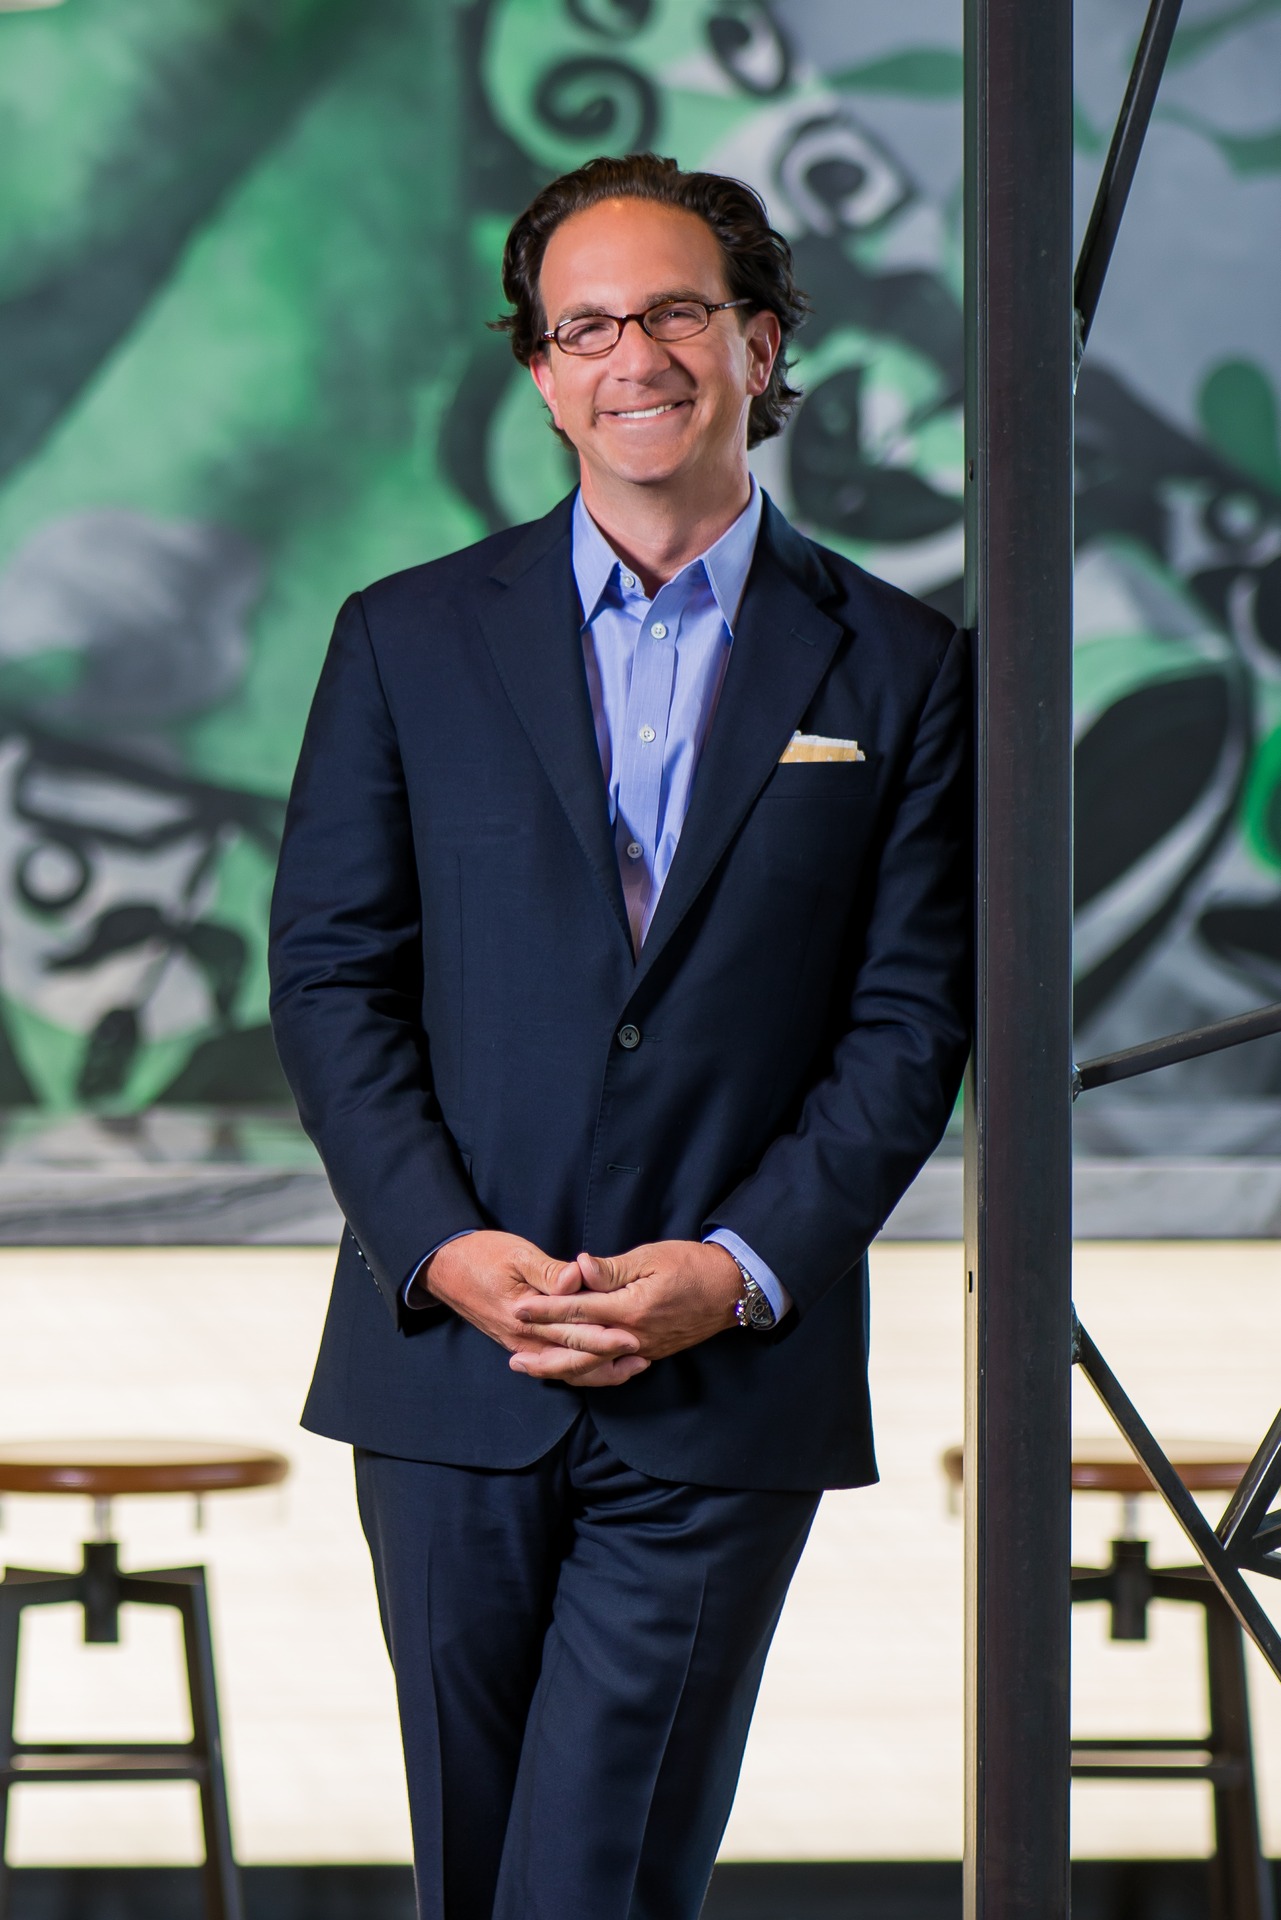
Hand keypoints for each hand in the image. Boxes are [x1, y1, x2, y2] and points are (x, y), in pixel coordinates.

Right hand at [425, 1231, 647, 1385]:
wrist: (445, 1267)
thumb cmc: (482, 1255)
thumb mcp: (516, 1254)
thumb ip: (549, 1271)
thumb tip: (578, 1278)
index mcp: (525, 1315)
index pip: (571, 1330)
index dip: (604, 1335)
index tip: (633, 1335)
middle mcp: (523, 1338)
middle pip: (573, 1355)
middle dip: (610, 1357)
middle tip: (643, 1353)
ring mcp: (521, 1345)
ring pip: (565, 1368)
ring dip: (599, 1370)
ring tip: (632, 1365)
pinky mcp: (520, 1345)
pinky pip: (554, 1366)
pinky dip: (580, 1370)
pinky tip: (601, 1367)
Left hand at [510, 1239, 741, 1377]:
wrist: (730, 1290)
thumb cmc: (691, 1266)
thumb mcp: (651, 1257)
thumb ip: (612, 1269)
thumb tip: (579, 1266)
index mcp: (630, 1308)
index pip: (578, 1311)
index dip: (546, 1310)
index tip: (519, 1309)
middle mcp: (633, 1336)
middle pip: (579, 1349)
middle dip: (544, 1350)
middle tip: (513, 1358)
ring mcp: (642, 1350)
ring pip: (593, 1367)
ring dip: (560, 1370)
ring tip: (533, 1370)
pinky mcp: (650, 1354)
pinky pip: (611, 1370)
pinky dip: (587, 1374)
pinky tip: (569, 1372)